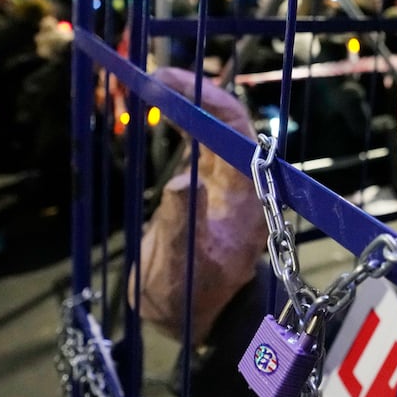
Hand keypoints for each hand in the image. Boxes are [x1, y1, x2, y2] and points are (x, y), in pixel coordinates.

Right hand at [129, 67, 267, 344]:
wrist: (195, 321)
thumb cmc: (195, 299)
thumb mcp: (185, 267)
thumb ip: (182, 226)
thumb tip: (183, 181)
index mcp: (246, 194)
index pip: (235, 130)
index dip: (205, 100)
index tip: (167, 83)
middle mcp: (240, 181)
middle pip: (223, 121)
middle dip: (191, 92)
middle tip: (151, 75)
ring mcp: (224, 183)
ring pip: (211, 128)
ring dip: (184, 103)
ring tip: (150, 83)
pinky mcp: (206, 188)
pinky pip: (197, 143)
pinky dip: (177, 122)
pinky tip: (156, 109)